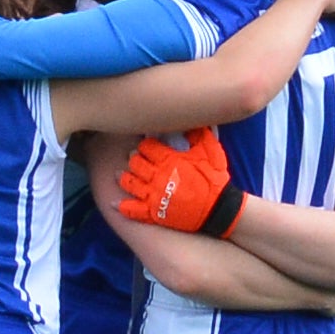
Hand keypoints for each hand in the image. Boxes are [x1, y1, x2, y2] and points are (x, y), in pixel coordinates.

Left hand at [116, 128, 247, 238]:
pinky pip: (133, 209)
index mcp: (169, 159)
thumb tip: (190, 121)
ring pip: (129, 183)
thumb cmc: (214, 179)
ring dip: (124, 178)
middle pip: (134, 163)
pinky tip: (115, 203)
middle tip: (134, 159)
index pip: (146, 146)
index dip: (145, 145)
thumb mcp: (210, 151)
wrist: (219, 208)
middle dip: (134, 159)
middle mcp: (158, 175)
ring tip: (120, 175)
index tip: (147, 146)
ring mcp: (154, 195)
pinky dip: (122, 206)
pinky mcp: (155, 212)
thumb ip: (198, 134)